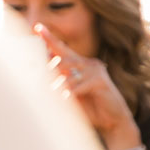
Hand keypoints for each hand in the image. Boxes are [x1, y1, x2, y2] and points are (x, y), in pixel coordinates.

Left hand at [36, 24, 136, 144]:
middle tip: (38, 72)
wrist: (112, 121)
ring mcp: (95, 71)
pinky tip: (66, 97)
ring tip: (52, 92)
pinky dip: (70, 92)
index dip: (49, 39)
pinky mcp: (101, 81)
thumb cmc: (89, 107)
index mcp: (79, 64)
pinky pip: (79, 85)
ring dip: (58, 83)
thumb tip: (37, 78)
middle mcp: (88, 64)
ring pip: (69, 71)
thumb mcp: (70, 94)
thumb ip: (58, 84)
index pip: (62, 49)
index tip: (37, 28)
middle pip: (64, 55)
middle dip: (49, 61)